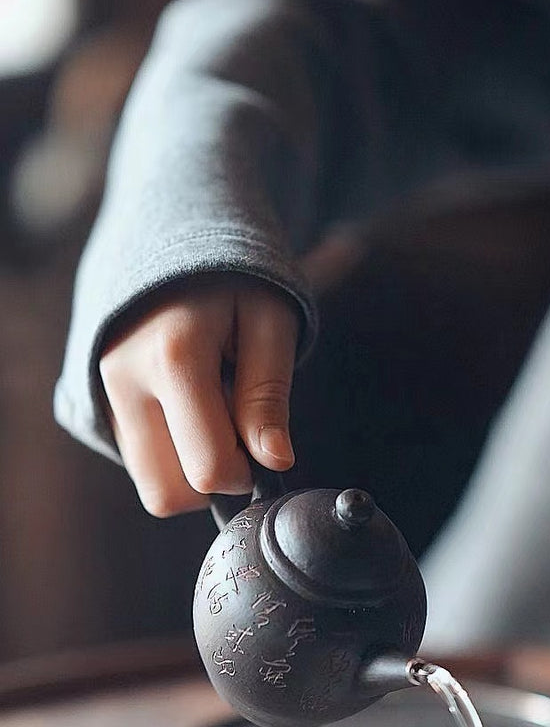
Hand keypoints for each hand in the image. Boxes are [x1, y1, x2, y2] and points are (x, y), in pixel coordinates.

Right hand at [99, 277, 298, 515]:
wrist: (174, 233)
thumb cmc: (234, 278)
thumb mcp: (271, 321)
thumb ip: (268, 393)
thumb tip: (274, 461)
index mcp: (172, 357)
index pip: (207, 467)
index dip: (246, 474)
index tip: (264, 444)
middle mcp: (124, 380)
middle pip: (168, 493)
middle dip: (214, 480)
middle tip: (238, 431)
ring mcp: (104, 392)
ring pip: (149, 483)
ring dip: (190, 467)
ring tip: (214, 412)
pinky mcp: (98, 400)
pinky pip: (139, 459)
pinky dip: (171, 451)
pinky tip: (189, 408)